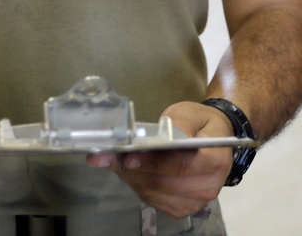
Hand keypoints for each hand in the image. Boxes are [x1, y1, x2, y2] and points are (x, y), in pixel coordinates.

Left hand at [87, 102, 233, 217]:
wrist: (211, 141)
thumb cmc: (199, 124)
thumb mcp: (191, 114)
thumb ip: (180, 123)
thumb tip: (168, 133)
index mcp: (214, 161)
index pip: (181, 166)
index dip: (153, 163)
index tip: (129, 156)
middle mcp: (207, 187)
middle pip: (163, 183)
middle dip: (132, 170)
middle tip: (107, 156)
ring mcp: (194, 201)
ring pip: (154, 193)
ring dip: (130, 177)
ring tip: (111, 160)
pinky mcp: (181, 207)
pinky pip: (153, 200)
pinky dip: (136, 185)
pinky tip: (125, 170)